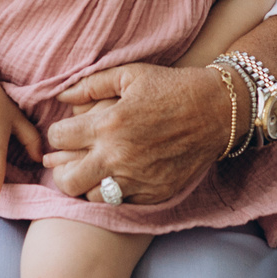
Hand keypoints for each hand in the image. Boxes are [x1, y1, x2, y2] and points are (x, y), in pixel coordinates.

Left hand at [40, 62, 222, 204]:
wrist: (218, 110)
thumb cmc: (173, 87)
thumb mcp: (131, 74)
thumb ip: (92, 85)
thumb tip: (63, 95)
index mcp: (108, 125)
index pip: (58, 139)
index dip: (58, 134)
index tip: (67, 132)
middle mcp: (118, 157)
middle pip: (66, 180)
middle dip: (62, 169)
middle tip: (72, 159)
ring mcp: (137, 180)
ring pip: (91, 197)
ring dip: (89, 183)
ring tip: (97, 169)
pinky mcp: (154, 194)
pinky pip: (121, 202)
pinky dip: (117, 191)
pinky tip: (122, 176)